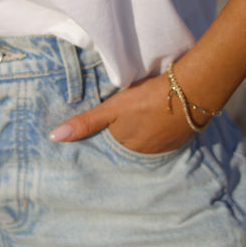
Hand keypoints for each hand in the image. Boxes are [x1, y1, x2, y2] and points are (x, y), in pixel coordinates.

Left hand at [49, 72, 196, 154]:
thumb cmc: (148, 98)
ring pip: (146, 142)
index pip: (109, 146)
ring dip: (143, 133)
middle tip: (125, 119)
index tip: (103, 128)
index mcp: (125, 147)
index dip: (105, 136)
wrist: (192, 91)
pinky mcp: (180, 140)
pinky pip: (164, 139)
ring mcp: (164, 148)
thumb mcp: (112, 108)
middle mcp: (144, 154)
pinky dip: (159, 130)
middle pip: (128, 144)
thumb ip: (85, 123)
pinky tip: (159, 117)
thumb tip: (54, 138)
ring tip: (141, 117)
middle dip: (125, 135)